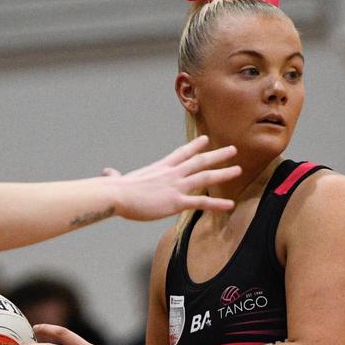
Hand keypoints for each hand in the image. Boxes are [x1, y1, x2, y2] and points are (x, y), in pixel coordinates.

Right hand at [104, 135, 240, 220]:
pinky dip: (217, 204)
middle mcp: (172, 174)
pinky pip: (201, 203)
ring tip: (238, 170)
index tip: (206, 139)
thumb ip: (115, 176)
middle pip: (200, 160)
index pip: (182, 153)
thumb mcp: (118, 180)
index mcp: (160, 167)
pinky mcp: (176, 202)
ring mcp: (176, 186)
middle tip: (233, 150)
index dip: (195, 146)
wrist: (116, 195)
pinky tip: (230, 204)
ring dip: (223, 173)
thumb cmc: (115, 190)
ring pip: (205, 177)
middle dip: (218, 155)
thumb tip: (105, 173)